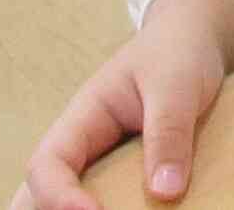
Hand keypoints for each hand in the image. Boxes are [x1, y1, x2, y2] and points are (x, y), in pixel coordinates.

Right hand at [14, 0, 233, 209]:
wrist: (191, 40)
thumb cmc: (176, 55)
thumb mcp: (177, 85)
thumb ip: (169, 132)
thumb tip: (164, 192)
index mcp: (84, 118)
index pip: (48, 163)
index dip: (59, 197)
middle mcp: (85, 147)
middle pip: (43, 193)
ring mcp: (105, 164)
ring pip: (67, 198)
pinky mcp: (128, 177)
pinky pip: (109, 201)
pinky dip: (115, 206)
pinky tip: (140, 207)